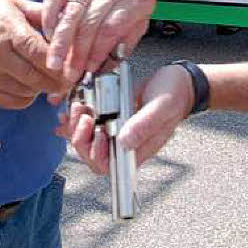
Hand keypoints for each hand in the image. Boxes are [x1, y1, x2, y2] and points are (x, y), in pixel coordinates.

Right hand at [0, 0, 68, 108]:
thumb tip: (68, 19)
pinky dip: (27, 98)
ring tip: (52, 81)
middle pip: (35, 77)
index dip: (58, 64)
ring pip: (26, 91)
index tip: (74, 67)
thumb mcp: (14, 4)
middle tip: (71, 80)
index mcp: (9, 31)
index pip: (38, 53)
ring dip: (43, 89)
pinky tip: (31, 87)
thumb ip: (41, 14)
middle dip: (57, 81)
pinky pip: (12, 101)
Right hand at [42, 0, 154, 80]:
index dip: (96, 53)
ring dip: (60, 41)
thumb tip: (106, 66)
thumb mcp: (142, 18)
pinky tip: (48, 36)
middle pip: (90, 24)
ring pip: (71, 12)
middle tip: (68, 72)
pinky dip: (49, 18)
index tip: (88, 70)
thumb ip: (126, 42)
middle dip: (77, 53)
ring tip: (54, 61)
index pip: (111, 30)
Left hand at [56, 64, 193, 171]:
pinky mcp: (111, 115)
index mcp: (137, 148)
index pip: (109, 165)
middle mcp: (124, 143)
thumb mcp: (162, 108)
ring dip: (76, 126)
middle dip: (81, 138)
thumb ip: (144, 125)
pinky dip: (75, 119)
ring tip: (78, 108)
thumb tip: (124, 141)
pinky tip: (69, 111)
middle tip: (84, 117)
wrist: (178, 81)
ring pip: (87, 139)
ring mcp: (116, 130)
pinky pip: (89, 123)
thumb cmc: (175, 96)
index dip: (97, 155)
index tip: (99, 133)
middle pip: (92, 154)